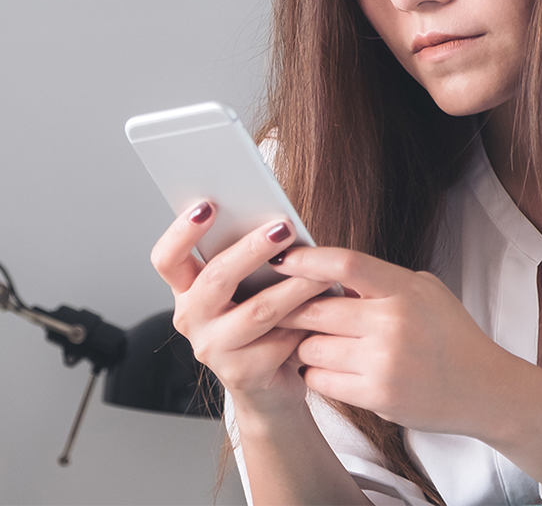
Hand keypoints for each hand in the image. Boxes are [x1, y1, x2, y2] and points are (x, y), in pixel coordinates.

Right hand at [150, 203, 332, 417]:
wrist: (270, 385)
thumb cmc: (264, 322)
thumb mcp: (251, 286)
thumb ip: (253, 259)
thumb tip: (279, 222)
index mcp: (188, 289)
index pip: (167, 258)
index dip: (182, 232)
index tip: (208, 205)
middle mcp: (192, 318)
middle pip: (215, 278)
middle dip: (253, 249)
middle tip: (283, 228)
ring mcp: (213, 348)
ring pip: (258, 310)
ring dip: (296, 286)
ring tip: (323, 271)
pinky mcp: (241, 374)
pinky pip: (279, 340)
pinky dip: (306, 321)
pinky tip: (326, 309)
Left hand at [275, 247, 507, 435]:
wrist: (482, 387)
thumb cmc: (450, 333)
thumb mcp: (424, 290)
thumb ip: (380, 280)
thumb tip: (328, 273)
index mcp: (405, 289)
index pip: (346, 264)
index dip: (308, 259)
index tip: (283, 259)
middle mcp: (393, 323)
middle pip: (317, 309)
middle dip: (293, 309)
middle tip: (284, 308)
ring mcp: (384, 363)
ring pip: (312, 348)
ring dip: (305, 344)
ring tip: (314, 341)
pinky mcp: (377, 397)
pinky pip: (321, 381)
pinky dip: (315, 373)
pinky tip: (325, 367)